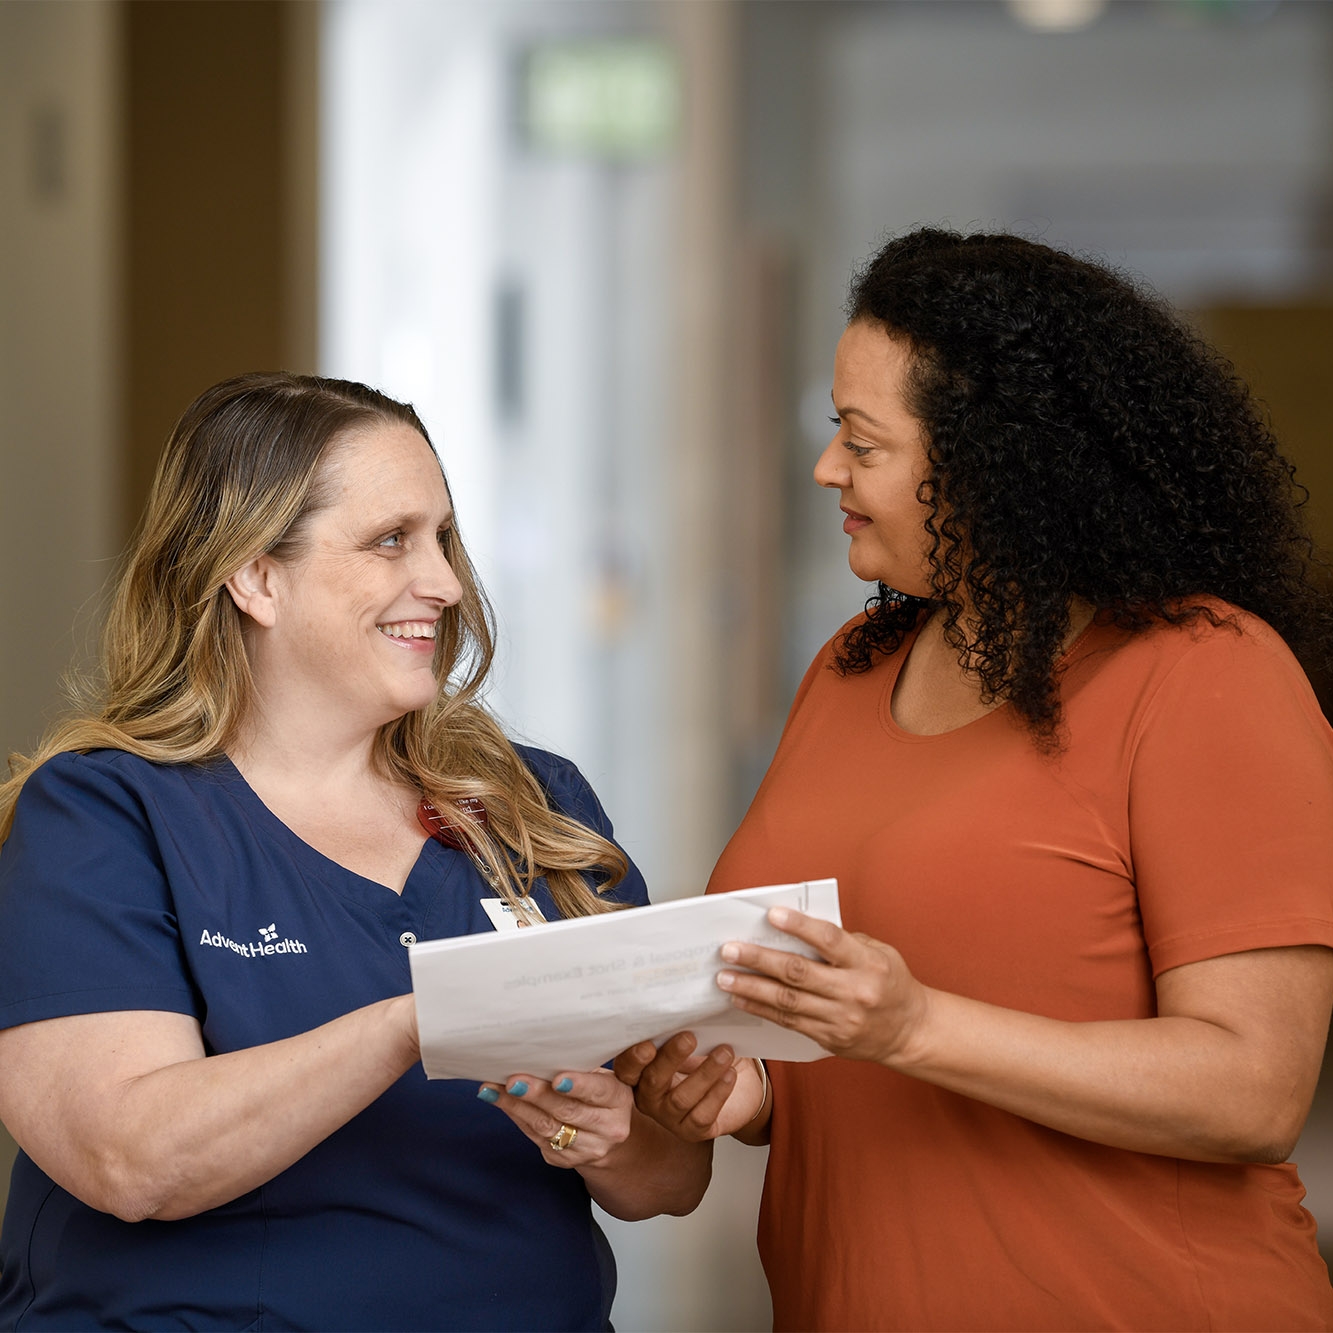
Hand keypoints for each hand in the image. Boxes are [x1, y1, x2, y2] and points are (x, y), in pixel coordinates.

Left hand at [477, 1069, 632, 1167]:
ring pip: (547, 1127)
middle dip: (537, 1095)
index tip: (557, 1078)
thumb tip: (539, 1051)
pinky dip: (517, 1117)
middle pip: (567, 1111)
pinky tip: (501, 1102)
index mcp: (618, 1100)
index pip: (598, 1091)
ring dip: (517, 1107)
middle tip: (513, 1081)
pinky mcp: (565, 1160)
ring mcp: (587, 1148)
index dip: (578, 1085)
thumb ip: (581, 1068)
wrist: (608, 1135)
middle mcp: (607, 1128)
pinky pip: (536, 1138)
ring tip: (494, 1090)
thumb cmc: (599, 1093)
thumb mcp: (602, 1077)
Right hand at [613, 1033, 762, 1140]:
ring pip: (681, 1099)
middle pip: (653, 1081)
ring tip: (725, 1052)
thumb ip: (678, 1034)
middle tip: (689, 1038)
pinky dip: (718, 1092)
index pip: (627, 1068)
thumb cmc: (707, 1056)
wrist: (740, 1084)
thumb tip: (681, 1017)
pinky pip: (702, 1114)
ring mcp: (669, 1117)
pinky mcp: (692, 1131)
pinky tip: (729, 1075)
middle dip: (671, 1058)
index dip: (633, 1058)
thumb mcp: (691, 1041)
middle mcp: (649, 1097)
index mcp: (641, 1072)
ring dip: (705, 1073)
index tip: (648, 1044)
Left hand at [716, 907, 928, 1065]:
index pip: (829, 940)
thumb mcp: (879, 951)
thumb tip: (796, 929)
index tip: (771, 914)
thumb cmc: (891, 983)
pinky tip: (741, 998)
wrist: (910, 1031)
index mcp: (868, 963)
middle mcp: (854, 992)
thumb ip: (843, 941)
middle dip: (760, 960)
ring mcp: (841, 1019)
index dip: (799, 926)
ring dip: (751, 988)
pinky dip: (761, 1009)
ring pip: (787, 1002)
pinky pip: (789, 1022)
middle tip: (730, 949)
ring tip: (724, 976)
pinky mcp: (829, 1039)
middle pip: (799, 973)